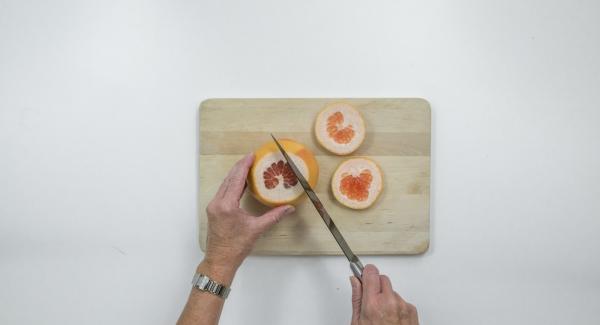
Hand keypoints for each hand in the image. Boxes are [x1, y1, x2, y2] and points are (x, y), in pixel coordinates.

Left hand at [203, 153, 294, 273]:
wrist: (220, 260)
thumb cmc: (236, 247)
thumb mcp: (257, 229)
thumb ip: (274, 216)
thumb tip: (289, 208)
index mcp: (227, 205)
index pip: (236, 179)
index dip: (244, 166)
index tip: (252, 156)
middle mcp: (218, 203)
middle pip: (229, 179)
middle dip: (240, 167)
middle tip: (252, 158)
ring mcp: (214, 206)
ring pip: (225, 184)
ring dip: (235, 175)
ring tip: (247, 167)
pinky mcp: (213, 210)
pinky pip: (223, 191)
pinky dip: (232, 184)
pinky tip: (240, 183)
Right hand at [350, 265, 418, 324]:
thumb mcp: (358, 322)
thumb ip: (357, 298)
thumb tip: (354, 282)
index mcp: (373, 304)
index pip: (371, 273)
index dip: (366, 272)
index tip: (363, 274)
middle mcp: (389, 301)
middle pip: (382, 278)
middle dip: (376, 285)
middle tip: (371, 298)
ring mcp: (402, 305)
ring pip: (392, 290)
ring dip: (387, 297)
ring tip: (382, 314)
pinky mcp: (411, 309)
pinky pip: (401, 300)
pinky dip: (397, 306)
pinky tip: (391, 318)